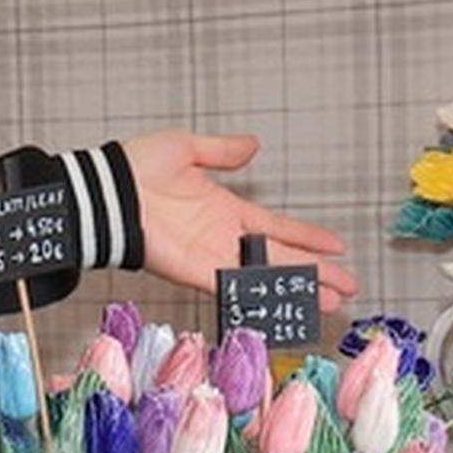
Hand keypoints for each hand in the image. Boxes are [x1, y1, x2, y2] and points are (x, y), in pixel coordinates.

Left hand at [125, 131, 355, 310]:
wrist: (105, 193)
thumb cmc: (135, 169)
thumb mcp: (186, 148)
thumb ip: (221, 151)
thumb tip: (251, 145)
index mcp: (226, 210)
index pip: (278, 227)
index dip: (307, 237)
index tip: (337, 247)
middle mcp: (224, 237)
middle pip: (281, 259)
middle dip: (316, 273)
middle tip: (347, 287)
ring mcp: (211, 257)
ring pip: (264, 278)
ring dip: (296, 290)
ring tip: (328, 303)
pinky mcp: (194, 272)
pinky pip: (232, 288)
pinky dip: (257, 297)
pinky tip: (281, 307)